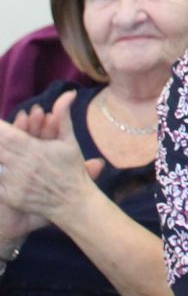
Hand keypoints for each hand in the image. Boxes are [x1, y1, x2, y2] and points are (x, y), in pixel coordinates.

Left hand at [0, 92, 103, 226]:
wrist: (72, 201)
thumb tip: (69, 93)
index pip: (6, 134)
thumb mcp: (69, 141)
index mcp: (34, 149)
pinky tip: (1, 166)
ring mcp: (14, 181)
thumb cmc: (71, 169)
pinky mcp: (10, 195)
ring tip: (2, 152)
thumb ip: (63, 117)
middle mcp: (21, 164)